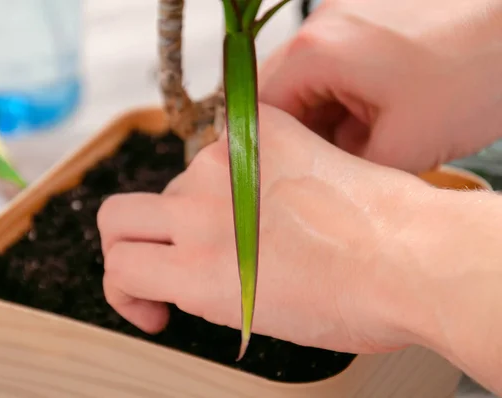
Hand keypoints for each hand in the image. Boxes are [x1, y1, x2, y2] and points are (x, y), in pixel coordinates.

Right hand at [98, 104, 437, 353]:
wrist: (411, 256)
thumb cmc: (353, 302)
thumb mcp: (257, 317)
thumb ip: (204, 287)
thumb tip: (187, 267)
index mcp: (197, 273)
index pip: (118, 265)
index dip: (125, 288)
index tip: (152, 297)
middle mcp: (200, 214)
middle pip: (117, 215)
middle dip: (131, 241)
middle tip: (165, 255)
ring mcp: (226, 167)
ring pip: (179, 182)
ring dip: (199, 203)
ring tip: (254, 220)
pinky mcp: (259, 132)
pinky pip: (223, 146)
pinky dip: (234, 167)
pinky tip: (269, 184)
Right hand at [259, 0, 501, 172]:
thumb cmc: (476, 75)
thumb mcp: (403, 148)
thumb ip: (343, 168)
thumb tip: (323, 172)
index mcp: (316, 51)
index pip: (259, 107)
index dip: (270, 146)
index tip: (288, 171)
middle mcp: (324, 23)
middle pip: (285, 90)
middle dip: (306, 131)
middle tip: (334, 161)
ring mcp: (350, 12)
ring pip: (315, 77)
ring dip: (331, 112)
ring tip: (370, 137)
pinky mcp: (374, 12)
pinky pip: (342, 60)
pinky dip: (353, 91)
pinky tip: (385, 111)